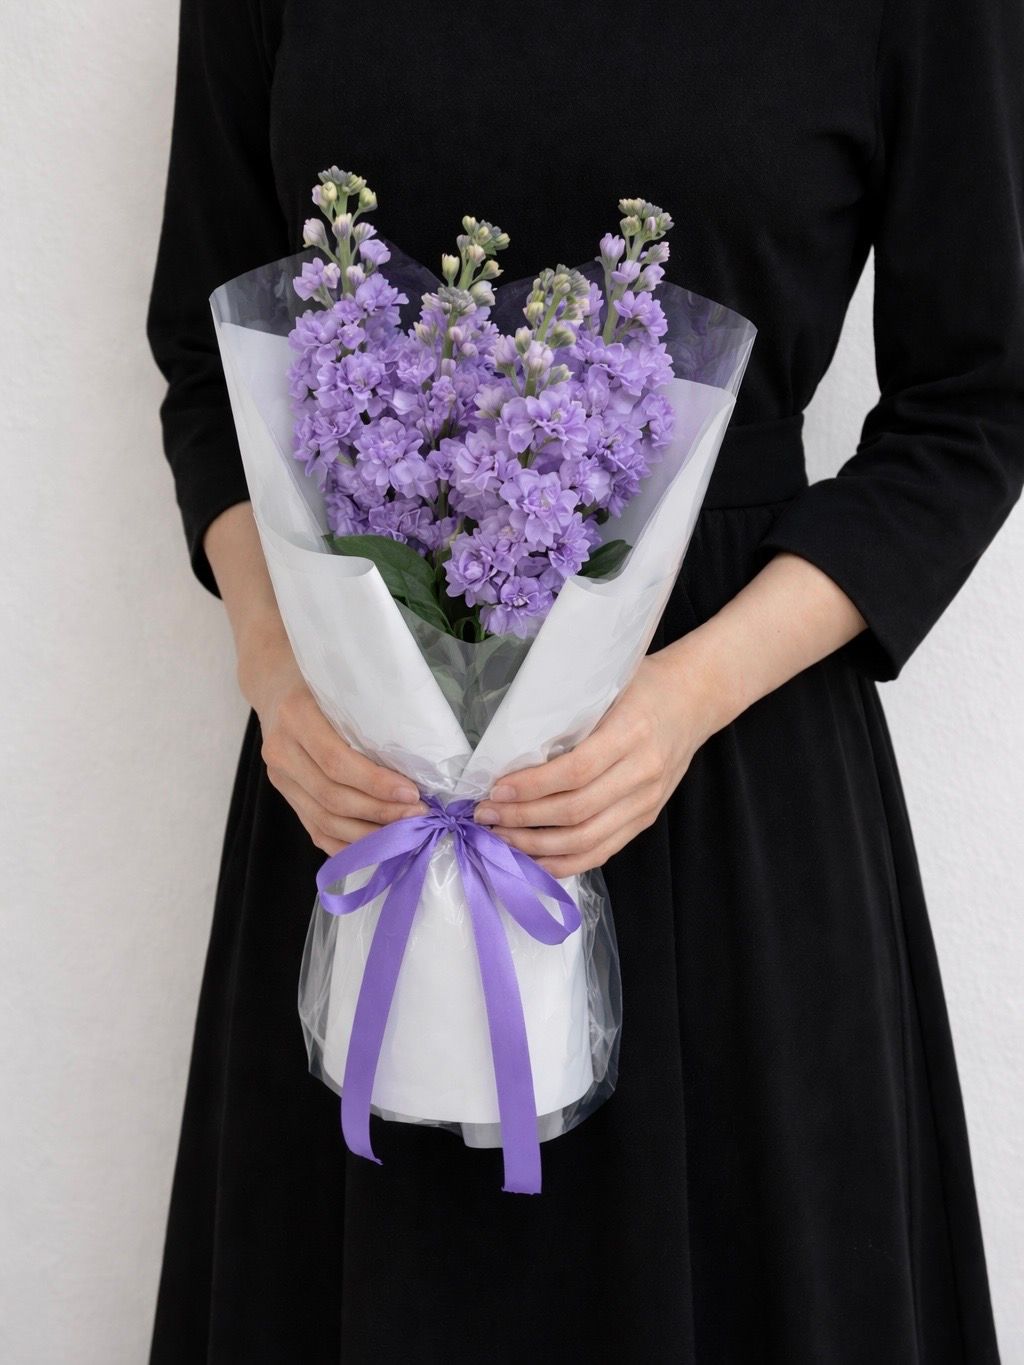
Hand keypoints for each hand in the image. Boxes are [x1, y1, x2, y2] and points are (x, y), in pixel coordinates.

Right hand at [238, 621, 426, 855]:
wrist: (273, 684)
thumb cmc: (318, 679)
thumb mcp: (339, 683)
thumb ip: (367, 713)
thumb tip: (419, 752)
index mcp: (296, 715)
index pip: (336, 761)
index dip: (375, 783)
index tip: (412, 792)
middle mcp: (280, 750)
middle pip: (332, 796)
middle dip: (379, 812)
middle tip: (417, 815)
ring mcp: (279, 777)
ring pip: (323, 820)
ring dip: (367, 834)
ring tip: (404, 833)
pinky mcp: (284, 794)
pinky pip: (314, 829)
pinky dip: (346, 845)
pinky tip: (375, 849)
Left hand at [472, 639, 724, 877]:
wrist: (695, 699)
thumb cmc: (644, 684)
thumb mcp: (608, 684)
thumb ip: (570, 713)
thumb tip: (509, 744)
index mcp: (631, 732)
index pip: (575, 772)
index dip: (531, 787)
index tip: (495, 790)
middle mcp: (643, 772)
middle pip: (576, 812)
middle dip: (523, 820)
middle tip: (486, 817)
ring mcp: (646, 801)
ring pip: (587, 840)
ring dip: (537, 846)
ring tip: (501, 840)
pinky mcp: (645, 818)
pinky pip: (602, 851)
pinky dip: (565, 862)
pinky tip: (534, 859)